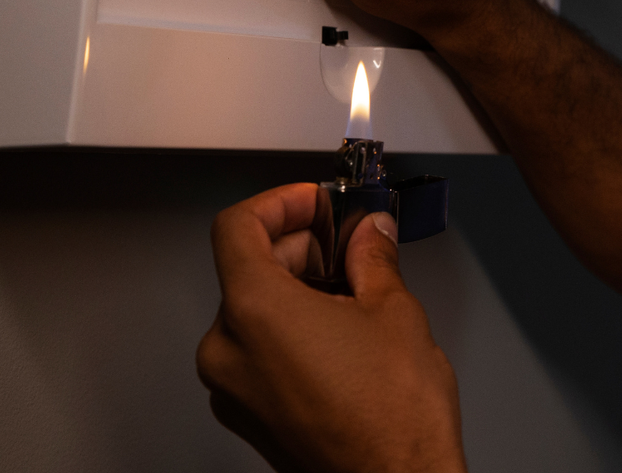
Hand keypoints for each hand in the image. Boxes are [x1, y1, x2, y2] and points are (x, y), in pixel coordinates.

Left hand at [197, 183, 466, 472]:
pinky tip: (339, 333)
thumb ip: (372, 258)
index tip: (312, 203)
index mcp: (254, 313)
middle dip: (299, 246)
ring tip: (352, 291)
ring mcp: (233, 390)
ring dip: (296, 289)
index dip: (279, 203)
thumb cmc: (393, 419)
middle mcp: (228, 351)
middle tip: (348, 241)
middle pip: (245, 269)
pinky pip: (257, 354)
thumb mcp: (393, 311)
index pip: (236, 227)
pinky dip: (290, 331)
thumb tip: (369, 234)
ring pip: (252, 313)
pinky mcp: (250, 418)